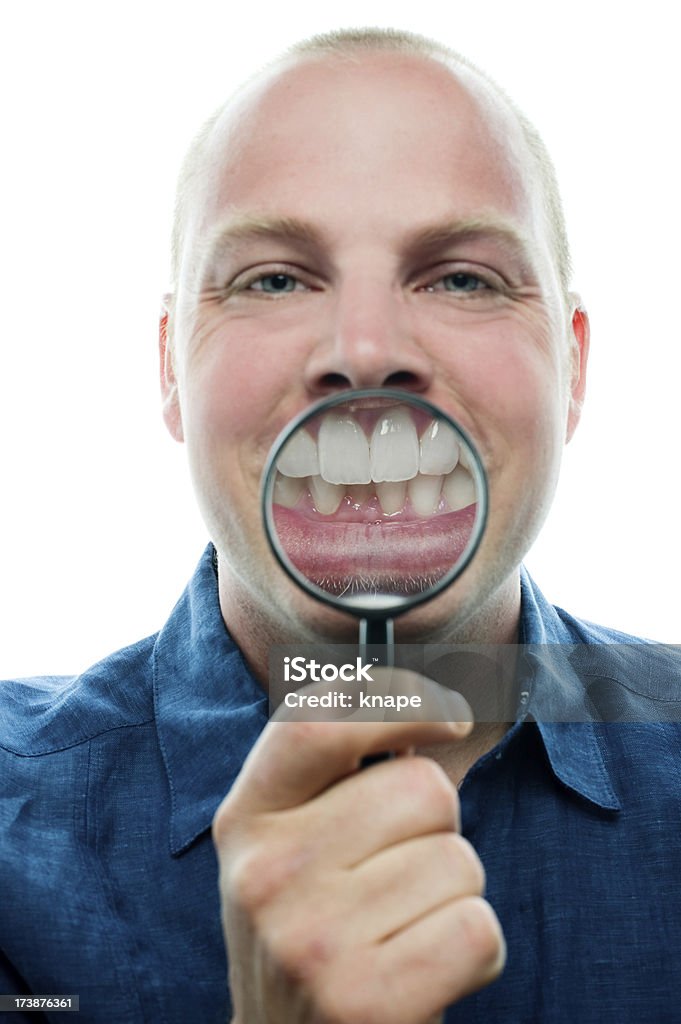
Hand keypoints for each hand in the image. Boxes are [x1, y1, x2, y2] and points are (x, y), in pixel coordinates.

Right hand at [213, 671, 504, 1023]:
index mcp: (247, 819)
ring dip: (455, 894)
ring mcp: (309, 940)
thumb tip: (439, 707)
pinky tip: (428, 973)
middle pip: (422, 787)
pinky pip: (477, 928)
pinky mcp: (365, 1002)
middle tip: (400, 877)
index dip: (398, 698)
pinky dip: (476, 951)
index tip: (452, 717)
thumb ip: (338, 777)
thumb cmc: (316, 934)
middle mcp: (266, 873)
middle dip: (438, 827)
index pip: (317, 721)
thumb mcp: (294, 849)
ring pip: (458, 859)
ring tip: (404, 930)